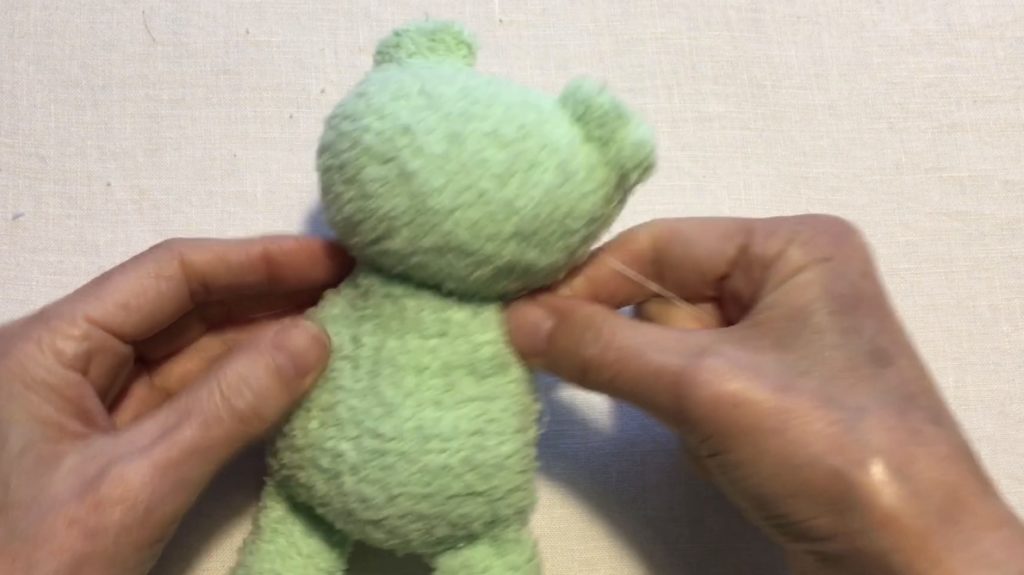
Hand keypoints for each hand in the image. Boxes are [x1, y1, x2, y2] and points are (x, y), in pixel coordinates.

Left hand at [0, 237, 350, 574]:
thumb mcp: (137, 485)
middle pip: (183, 309)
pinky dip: (244, 391)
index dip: (257, 261)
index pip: (169, 276)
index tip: (333, 260)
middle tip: (348, 289)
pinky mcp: (116, 451)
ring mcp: (93, 408)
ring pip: (191, 356)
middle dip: (266, 297)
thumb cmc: (35, 567)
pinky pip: (190, 402)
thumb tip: (316, 338)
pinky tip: (293, 378)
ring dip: (262, 342)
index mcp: (49, 347)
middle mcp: (69, 363)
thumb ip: (228, 408)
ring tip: (336, 328)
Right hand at [506, 216, 1023, 574]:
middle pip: (665, 297)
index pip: (659, 245)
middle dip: (644, 351)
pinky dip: (690, 421)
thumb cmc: (824, 446)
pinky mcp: (773, 398)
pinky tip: (730, 454)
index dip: (588, 283)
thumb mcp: (704, 387)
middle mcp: (788, 281)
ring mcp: (782, 344)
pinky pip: (696, 389)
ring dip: (670, 394)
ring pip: (674, 349)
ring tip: (715, 432)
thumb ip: (601, 348)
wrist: (910, 561)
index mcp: (791, 246)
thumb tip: (510, 318)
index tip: (520, 322)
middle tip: (626, 384)